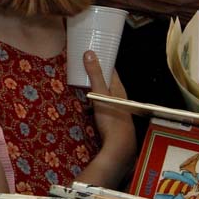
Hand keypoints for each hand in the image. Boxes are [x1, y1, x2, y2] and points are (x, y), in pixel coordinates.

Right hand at [75, 51, 136, 187]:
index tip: (92, 53)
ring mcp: (114, 108)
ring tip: (80, 84)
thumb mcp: (101, 94)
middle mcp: (119, 97)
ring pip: (103, 94)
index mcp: (118, 88)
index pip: (111, 70)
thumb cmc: (112, 118)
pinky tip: (84, 105)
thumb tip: (89, 53)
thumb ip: (95, 75)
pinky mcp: (109, 117)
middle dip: (95, 74)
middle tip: (81, 67)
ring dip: (92, 89)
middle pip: (106, 81)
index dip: (103, 60)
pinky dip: (91, 102)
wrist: (118, 145)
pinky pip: (99, 105)